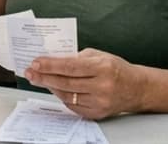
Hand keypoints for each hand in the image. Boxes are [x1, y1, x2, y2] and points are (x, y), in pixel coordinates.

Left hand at [24, 48, 143, 118]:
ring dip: (50, 87)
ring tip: (38, 79)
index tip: (35, 63)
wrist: (137, 88)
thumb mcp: (99, 55)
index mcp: (102, 68)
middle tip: (30, 72)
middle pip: (66, 83)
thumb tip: (52, 60)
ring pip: (67, 96)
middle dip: (44, 77)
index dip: (50, 65)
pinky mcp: (98, 113)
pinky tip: (54, 89)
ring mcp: (100, 102)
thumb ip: (76, 58)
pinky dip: (62, 97)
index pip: (70, 67)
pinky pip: (73, 106)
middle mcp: (102, 87)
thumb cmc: (116, 68)